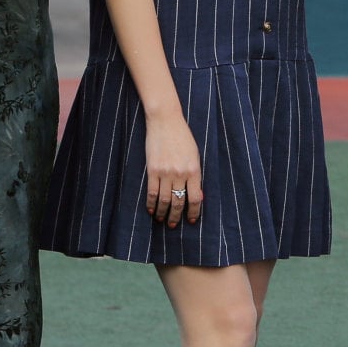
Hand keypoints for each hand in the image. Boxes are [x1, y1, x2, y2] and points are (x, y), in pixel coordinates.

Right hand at [144, 111, 203, 225]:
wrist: (166, 122)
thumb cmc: (183, 137)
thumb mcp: (195, 155)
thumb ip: (195, 175)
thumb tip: (196, 195)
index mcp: (194, 170)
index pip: (196, 198)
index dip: (193, 212)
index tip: (191, 220)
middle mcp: (180, 174)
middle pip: (179, 202)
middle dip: (176, 217)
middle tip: (174, 225)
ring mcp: (165, 173)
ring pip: (164, 201)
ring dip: (162, 213)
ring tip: (161, 219)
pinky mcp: (152, 170)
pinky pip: (151, 192)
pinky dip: (151, 204)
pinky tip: (151, 210)